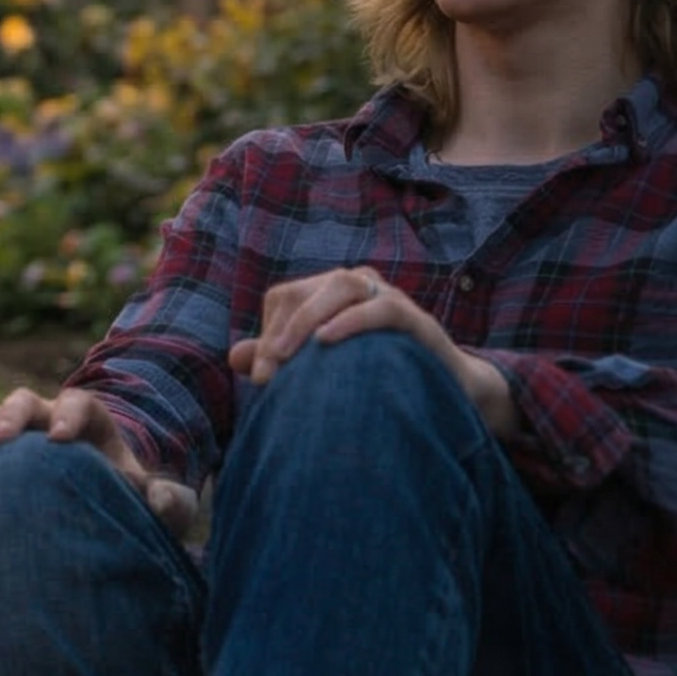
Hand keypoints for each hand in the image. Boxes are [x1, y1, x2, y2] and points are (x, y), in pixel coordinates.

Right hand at [0, 384, 197, 531]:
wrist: (106, 511)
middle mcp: (47, 421)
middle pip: (23, 401)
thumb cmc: (135, 500)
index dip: (66, 415)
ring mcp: (18, 441)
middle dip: (11, 415)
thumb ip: (171, 501)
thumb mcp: (164, 502)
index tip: (60, 439)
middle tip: (4, 439)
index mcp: (89, 421)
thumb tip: (157, 502)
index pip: (77, 403)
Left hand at [229, 267, 516, 435]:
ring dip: (307, 320)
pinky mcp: (415, 317)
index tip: (262, 379)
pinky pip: (381, 307)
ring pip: (340, 287)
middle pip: (303, 291)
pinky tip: (326, 340)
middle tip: (268, 376)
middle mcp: (356, 285)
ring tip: (288, 356)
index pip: (283, 299)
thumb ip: (279, 359)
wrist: (440, 391)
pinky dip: (351, 320)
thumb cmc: (370, 374)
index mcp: (328, 293)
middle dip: (280, 333)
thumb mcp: (320, 366)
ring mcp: (386, 295)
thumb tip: (235, 357)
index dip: (267, 336)